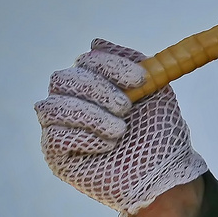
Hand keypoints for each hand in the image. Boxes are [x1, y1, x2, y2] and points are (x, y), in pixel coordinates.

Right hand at [35, 39, 207, 216]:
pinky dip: (84, 137)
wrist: (165, 175)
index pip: (86, 60)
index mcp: (96, 83)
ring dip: (91, 115)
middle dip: (98, 89)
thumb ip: (130, 61)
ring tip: (119, 130)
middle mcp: (73, 101)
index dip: (110, 65)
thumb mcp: (154, 89)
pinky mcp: (56, 155)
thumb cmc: (160, 132)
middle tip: (126, 107)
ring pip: (52, 105)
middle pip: (63, 79)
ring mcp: (62, 128)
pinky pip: (54, 136)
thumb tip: (96, 42)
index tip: (140, 79)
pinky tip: (107, 146)